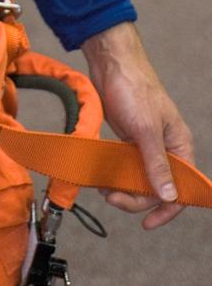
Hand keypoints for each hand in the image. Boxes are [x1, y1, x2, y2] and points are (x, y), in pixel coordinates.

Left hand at [81, 21, 193, 228]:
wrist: (111, 63)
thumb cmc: (134, 88)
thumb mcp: (146, 128)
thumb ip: (156, 162)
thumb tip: (169, 195)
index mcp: (179, 145)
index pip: (182, 188)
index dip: (167, 209)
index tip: (148, 222)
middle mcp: (166, 147)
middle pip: (157, 187)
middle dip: (136, 198)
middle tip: (113, 198)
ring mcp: (146, 143)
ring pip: (140, 178)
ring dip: (124, 188)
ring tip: (105, 189)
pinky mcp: (129, 138)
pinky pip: (126, 165)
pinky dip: (116, 174)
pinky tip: (104, 179)